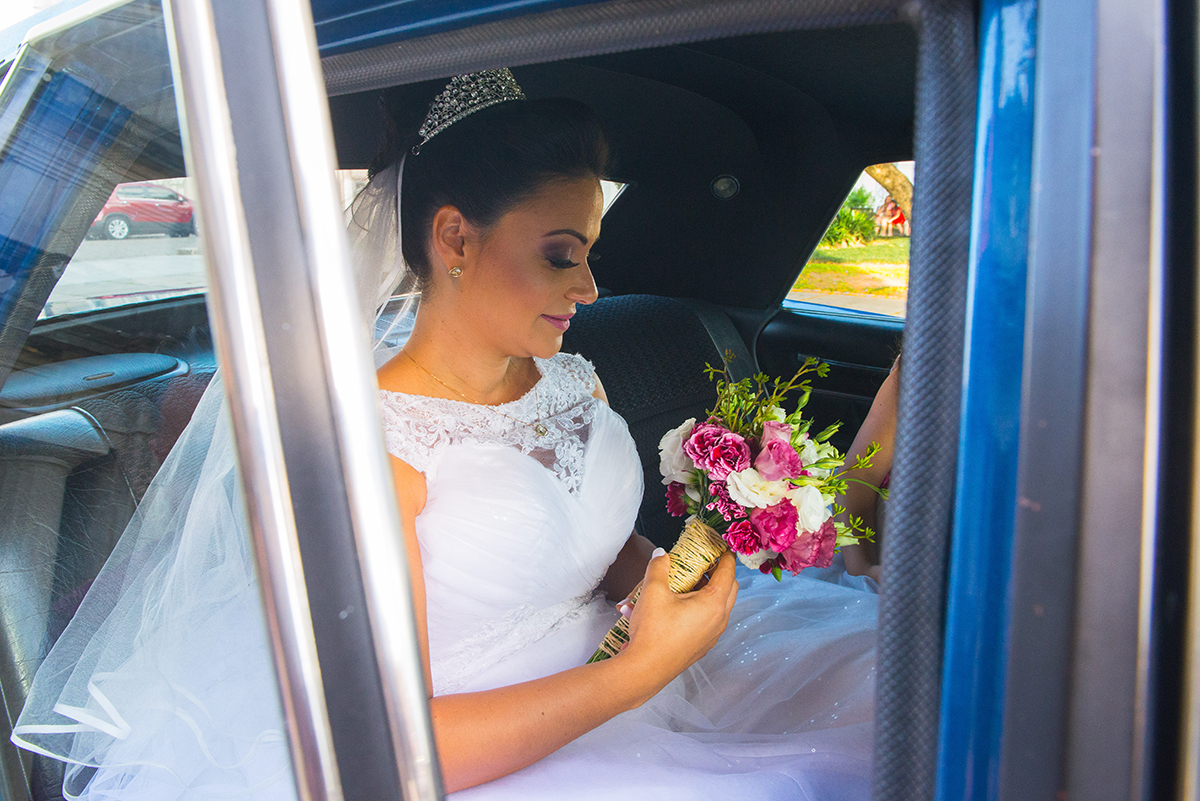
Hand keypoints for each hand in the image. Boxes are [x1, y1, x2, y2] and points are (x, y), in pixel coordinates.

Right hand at [620, 549, 737, 684]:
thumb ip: (659, 567)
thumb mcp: (653, 591)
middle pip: (730, 589)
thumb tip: (662, 554)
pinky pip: (711, 621)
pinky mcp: (702, 646)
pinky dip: (704, 608)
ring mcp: (712, 636)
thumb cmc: (653, 631)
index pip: (728, 572)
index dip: (726, 556)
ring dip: (711, 591)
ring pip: (721, 606)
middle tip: (703, 562)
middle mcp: (719, 620)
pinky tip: (682, 605)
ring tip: (689, 582)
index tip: (721, 546)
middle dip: (720, 573)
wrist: (645, 670)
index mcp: (714, 604)